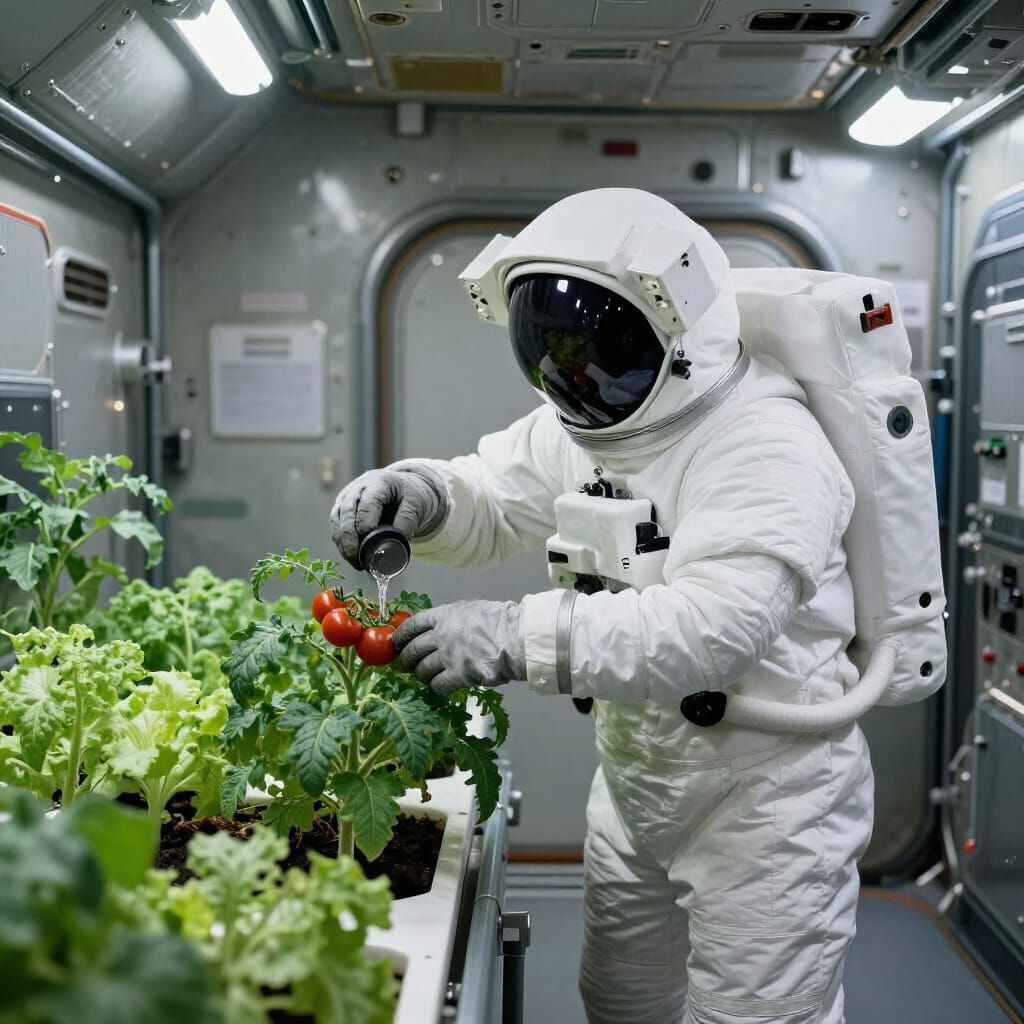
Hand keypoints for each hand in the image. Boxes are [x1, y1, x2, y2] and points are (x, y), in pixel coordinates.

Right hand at [330, 468, 446, 567]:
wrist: (400, 488)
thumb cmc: (408, 495)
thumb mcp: (416, 502)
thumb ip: (408, 518)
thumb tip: (398, 540)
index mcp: (378, 483)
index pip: (367, 501)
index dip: (365, 519)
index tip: (368, 534)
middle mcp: (358, 488)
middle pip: (347, 511)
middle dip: (349, 535)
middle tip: (356, 556)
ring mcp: (347, 498)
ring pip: (337, 519)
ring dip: (343, 542)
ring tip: (355, 562)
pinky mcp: (341, 509)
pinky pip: (336, 526)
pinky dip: (341, 542)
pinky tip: (350, 557)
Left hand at [394, 600, 525, 695]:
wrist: (515, 638)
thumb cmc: (500, 621)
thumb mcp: (471, 609)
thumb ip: (452, 619)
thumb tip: (441, 628)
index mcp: (443, 616)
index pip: (412, 625)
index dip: (401, 636)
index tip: (397, 642)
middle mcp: (441, 635)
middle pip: (412, 649)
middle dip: (405, 659)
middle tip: (404, 665)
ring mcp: (448, 656)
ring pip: (422, 669)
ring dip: (420, 674)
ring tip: (423, 676)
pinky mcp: (457, 676)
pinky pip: (438, 684)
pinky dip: (436, 686)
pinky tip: (440, 685)